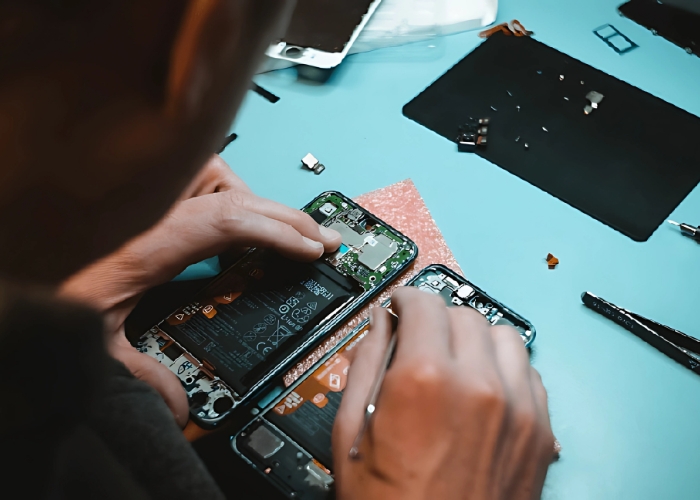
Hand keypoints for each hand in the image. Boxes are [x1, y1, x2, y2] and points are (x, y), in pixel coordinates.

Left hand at [59, 155, 341, 426]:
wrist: (13, 260)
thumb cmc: (43, 285)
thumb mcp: (93, 341)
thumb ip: (139, 375)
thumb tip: (179, 406)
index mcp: (148, 241)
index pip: (228, 222)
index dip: (278, 232)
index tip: (312, 248)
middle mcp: (153, 208)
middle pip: (235, 194)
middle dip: (286, 216)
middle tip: (321, 238)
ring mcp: (152, 196)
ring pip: (218, 175)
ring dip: (253, 200)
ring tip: (278, 231)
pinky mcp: (149, 195)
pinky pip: (201, 179)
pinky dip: (226, 195)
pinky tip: (231, 226)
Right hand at [333, 287, 553, 499]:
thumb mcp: (351, 434)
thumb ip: (365, 364)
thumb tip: (379, 325)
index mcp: (424, 380)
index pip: (423, 303)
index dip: (405, 300)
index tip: (400, 307)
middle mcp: (479, 385)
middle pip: (463, 314)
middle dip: (436, 319)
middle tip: (419, 341)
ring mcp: (517, 408)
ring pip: (503, 335)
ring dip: (475, 339)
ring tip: (454, 363)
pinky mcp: (540, 432)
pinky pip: (529, 372)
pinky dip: (504, 369)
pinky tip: (482, 390)